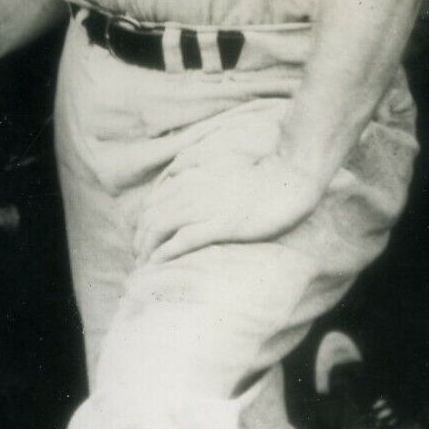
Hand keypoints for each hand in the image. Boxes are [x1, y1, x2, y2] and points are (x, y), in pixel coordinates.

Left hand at [134, 151, 328, 263]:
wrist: (289, 177)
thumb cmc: (259, 172)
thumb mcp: (220, 161)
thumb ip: (195, 165)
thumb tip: (176, 173)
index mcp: (190, 177)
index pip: (152, 204)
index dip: (143, 224)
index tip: (143, 240)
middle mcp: (191, 191)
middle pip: (149, 218)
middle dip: (140, 240)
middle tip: (139, 258)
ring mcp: (204, 208)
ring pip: (159, 229)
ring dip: (147, 249)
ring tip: (145, 266)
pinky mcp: (219, 225)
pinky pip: (182, 241)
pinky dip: (166, 252)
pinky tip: (159, 263)